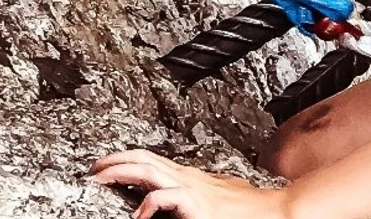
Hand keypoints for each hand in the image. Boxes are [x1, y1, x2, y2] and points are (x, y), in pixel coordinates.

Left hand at [91, 149, 294, 218]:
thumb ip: (198, 195)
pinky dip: (147, 203)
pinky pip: (164, 197)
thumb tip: (184, 200)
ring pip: (148, 169)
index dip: (126, 159)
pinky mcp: (197, 204)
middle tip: (93, 167)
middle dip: (114, 159)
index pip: (152, 159)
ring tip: (100, 178)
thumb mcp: (220, 194)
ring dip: (120, 171)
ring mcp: (192, 188)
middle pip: (144, 157)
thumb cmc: (252, 209)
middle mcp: (188, 178)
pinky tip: (137, 215)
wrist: (277, 211)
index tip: (106, 165)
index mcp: (191, 177)